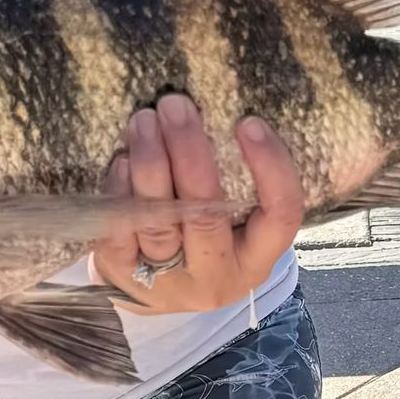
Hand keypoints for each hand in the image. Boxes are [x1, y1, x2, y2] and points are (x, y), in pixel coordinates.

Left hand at [93, 94, 303, 313]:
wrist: (158, 293)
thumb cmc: (208, 239)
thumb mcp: (238, 224)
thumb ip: (237, 182)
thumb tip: (214, 113)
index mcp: (257, 259)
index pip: (280, 215)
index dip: (271, 168)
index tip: (249, 122)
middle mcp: (217, 277)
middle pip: (208, 215)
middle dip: (190, 152)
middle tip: (177, 106)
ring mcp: (168, 283)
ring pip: (159, 222)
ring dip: (151, 164)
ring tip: (144, 121)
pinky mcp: (123, 278)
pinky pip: (119, 232)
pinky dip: (120, 191)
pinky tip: (124, 160)